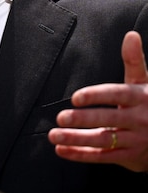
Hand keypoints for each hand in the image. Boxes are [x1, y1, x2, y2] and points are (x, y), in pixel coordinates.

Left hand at [49, 31, 147, 171]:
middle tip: (60, 117)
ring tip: (54, 135)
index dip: (96, 96)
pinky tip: (61, 150)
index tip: (75, 97)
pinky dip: (81, 154)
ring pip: (103, 140)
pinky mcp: (130, 157)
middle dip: (83, 119)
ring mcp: (135, 140)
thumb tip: (130, 35)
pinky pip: (103, 156)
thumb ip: (134, 61)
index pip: (117, 95)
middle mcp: (140, 119)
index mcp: (141, 98)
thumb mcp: (144, 83)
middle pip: (108, 119)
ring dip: (76, 138)